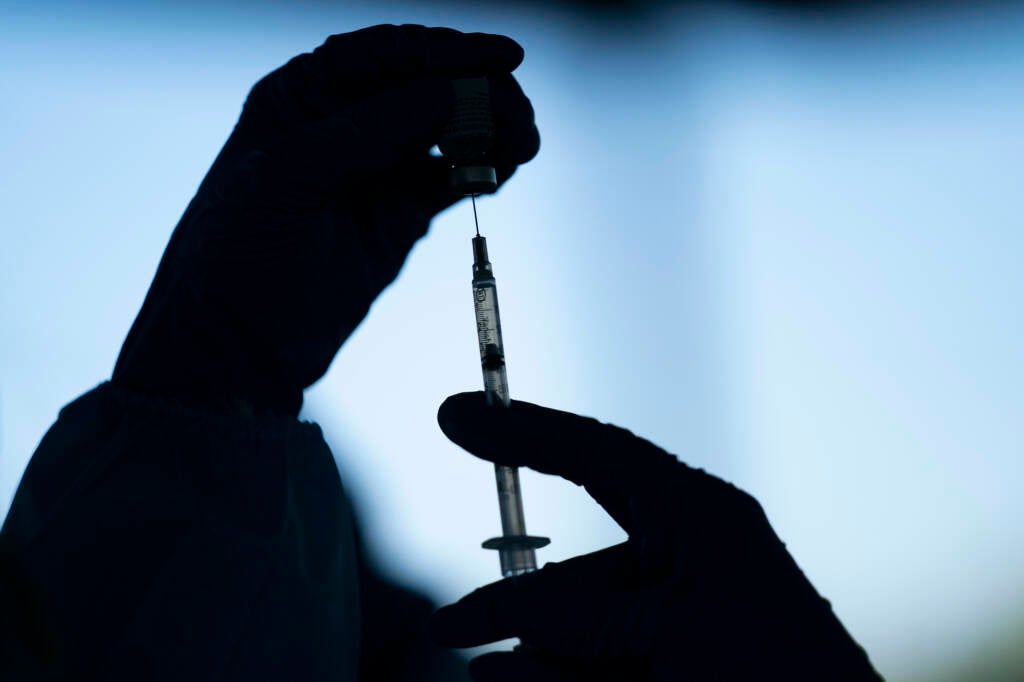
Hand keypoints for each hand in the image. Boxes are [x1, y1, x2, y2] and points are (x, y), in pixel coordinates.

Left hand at [112, 25, 538, 415]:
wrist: (237, 348)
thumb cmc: (238, 257)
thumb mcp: (291, 180)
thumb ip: (367, 133)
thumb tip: (446, 93)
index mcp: (301, 98)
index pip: (382, 54)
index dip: (445, 50)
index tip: (502, 57)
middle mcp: (340, 125)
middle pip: (424, 88)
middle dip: (476, 94)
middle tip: (519, 116)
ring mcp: (373, 173)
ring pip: (444, 133)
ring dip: (487, 131)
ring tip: (524, 142)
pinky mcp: (397, 218)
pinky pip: (449, 181)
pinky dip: (479, 172)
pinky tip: (504, 169)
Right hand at [432, 392, 881, 681]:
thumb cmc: (783, 676)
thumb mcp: (681, 632)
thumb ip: (586, 621)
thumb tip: (505, 628)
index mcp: (699, 520)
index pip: (598, 455)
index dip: (525, 433)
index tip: (453, 415)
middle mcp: (681, 562)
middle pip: (572, 570)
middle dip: (510, 601)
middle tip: (448, 628)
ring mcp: (672, 622)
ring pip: (574, 630)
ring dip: (528, 652)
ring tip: (487, 675)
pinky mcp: (662, 666)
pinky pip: (589, 666)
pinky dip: (551, 677)